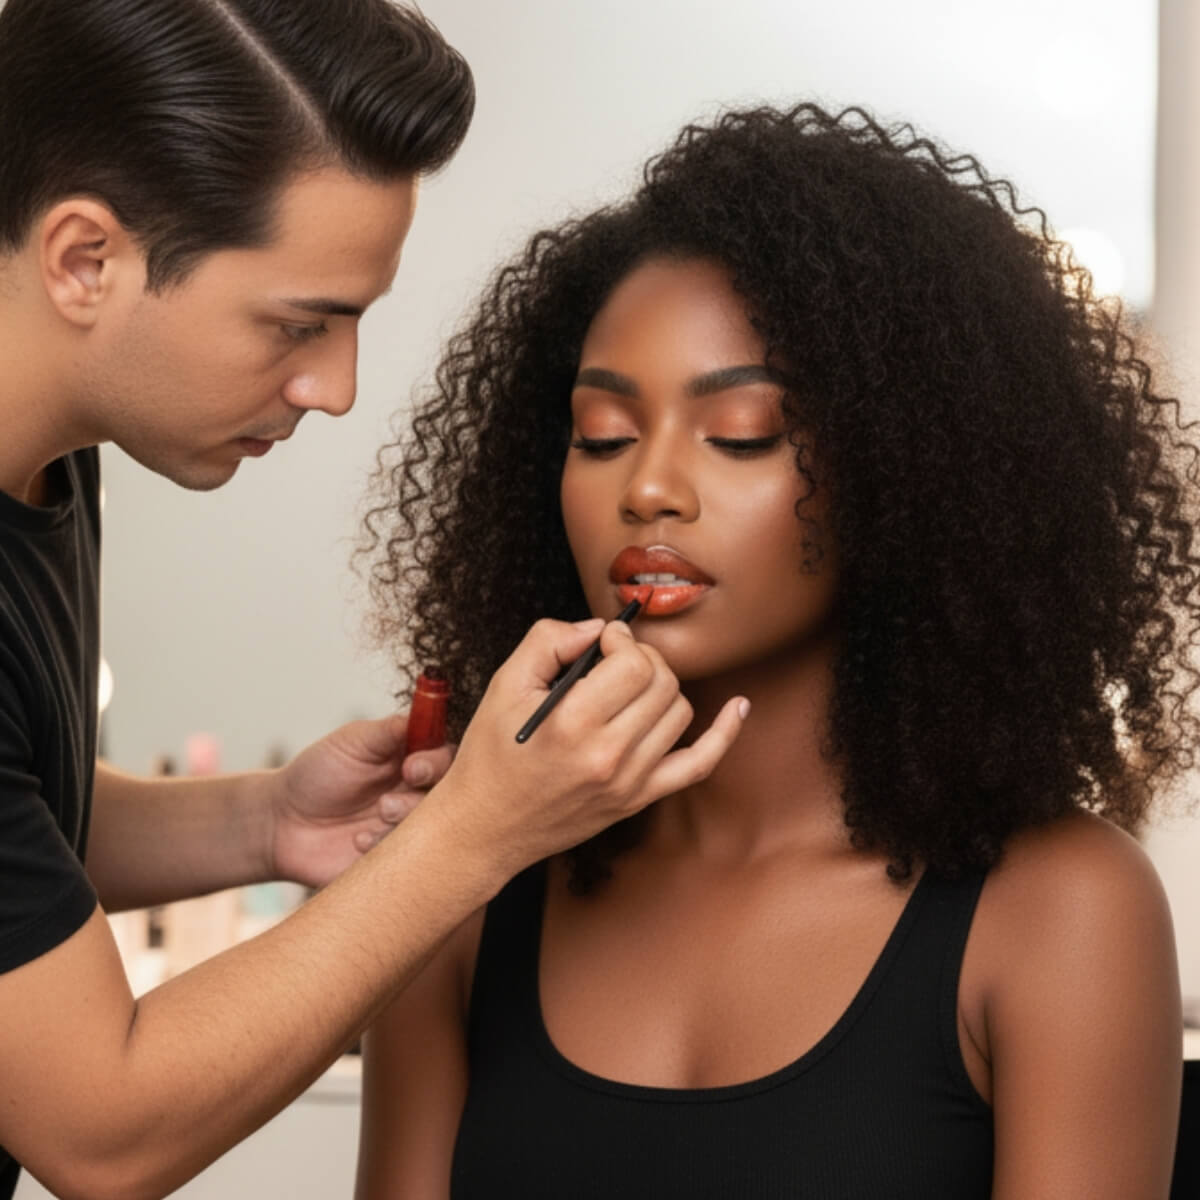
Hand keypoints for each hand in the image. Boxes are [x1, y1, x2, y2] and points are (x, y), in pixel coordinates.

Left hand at [267, 715, 454, 886]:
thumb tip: (427, 711)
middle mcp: (418, 793)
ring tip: (377, 814)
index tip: (411, 767)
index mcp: (414, 759)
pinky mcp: (397, 859)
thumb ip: (391, 729)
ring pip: (433, 826)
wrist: (282, 824)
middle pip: (451, 794)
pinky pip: (411, 857)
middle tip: (394, 795)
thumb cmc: (317, 774)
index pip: (449, 756)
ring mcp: (410, 827)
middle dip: (424, 794)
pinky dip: (387, 845)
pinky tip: (359, 841)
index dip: (438, 761)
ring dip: (405, 818)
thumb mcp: (353, 741)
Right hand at [426, 616, 747, 881]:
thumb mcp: (503, 685)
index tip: (603, 641)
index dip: (622, 640)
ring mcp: (629, 782)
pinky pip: (699, 764)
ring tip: (629, 687)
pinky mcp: (638, 800)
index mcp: (572, 723)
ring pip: (679, 711)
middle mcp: (608, 755)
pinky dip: (725, 733)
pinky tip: (739, 706)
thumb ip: (549, 640)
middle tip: (613, 661)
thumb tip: (597, 628)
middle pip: (661, 682)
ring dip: (661, 687)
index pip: (632, 663)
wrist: (485, 827)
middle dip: (642, 659)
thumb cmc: (490, 755)